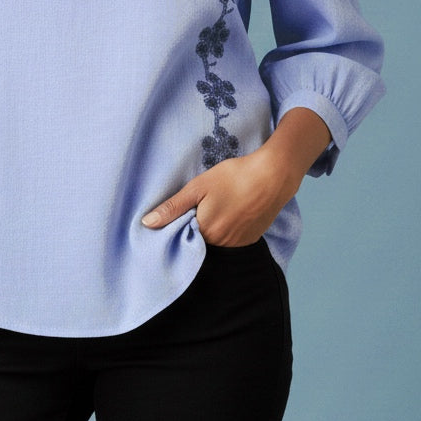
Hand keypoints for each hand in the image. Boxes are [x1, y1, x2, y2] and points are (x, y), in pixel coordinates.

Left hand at [141, 108, 331, 245]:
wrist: (273, 175)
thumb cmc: (234, 177)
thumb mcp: (198, 186)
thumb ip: (172, 207)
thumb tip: (147, 224)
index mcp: (206, 233)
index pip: (182, 240)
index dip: (178, 228)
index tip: (177, 216)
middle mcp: (222, 245)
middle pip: (199, 242)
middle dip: (194, 229)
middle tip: (199, 207)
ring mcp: (239, 244)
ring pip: (215, 242)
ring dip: (211, 231)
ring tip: (216, 208)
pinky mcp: (251, 239)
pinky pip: (231, 241)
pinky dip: (226, 231)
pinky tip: (230, 212)